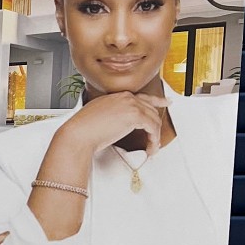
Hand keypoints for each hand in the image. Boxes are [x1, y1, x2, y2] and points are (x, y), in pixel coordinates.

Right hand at [45, 93, 166, 177]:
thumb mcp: (99, 115)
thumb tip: (120, 125)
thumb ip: (113, 115)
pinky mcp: (135, 115)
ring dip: (154, 136)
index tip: (165, 102)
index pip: (142, 97)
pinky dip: (154, 139)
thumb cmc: (83, 128)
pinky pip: (152, 127)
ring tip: (151, 148)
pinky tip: (150, 147)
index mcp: (117, 95)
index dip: (157, 101)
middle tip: (157, 137)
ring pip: (154, 119)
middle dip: (157, 124)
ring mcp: (131, 104)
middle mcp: (126, 97)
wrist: (79, 133)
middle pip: (151, 109)